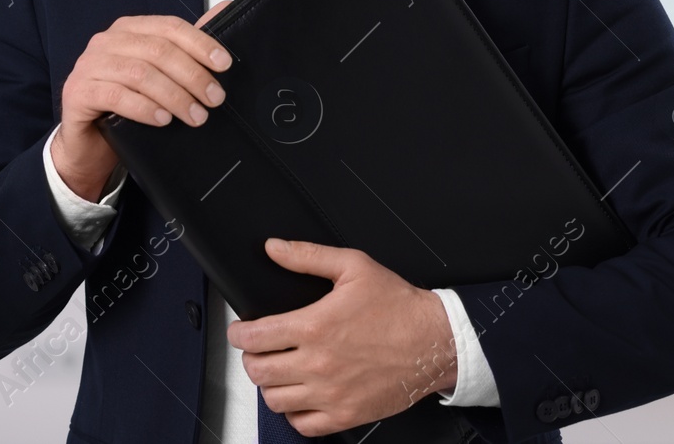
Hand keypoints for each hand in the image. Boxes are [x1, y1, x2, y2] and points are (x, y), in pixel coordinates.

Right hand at [51, 1, 231, 200]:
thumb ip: (186, 47)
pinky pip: (115, 96)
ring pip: (140, 73)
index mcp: (128, 30)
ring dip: (174, 96)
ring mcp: (88, 65)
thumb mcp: (159, 76)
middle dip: (192, 75)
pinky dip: (145, 108)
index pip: (169, 27)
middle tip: (214, 98)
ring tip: (196, 116)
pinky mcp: (77, 92)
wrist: (88, 144)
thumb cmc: (125, 107)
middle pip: (157, 50)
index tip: (223, 64)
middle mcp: (106, 42)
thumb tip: (223, 9)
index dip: (199, 43)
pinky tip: (163, 120)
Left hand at [229, 239, 457, 435]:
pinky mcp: (346, 414)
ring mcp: (331, 393)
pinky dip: (294, 413)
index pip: (254, 338)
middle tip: (256, 350)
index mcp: (314, 326)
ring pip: (275, 400)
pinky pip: (303, 425)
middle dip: (250, 358)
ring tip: (277, 371)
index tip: (240, 332)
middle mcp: (318, 363)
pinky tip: (299, 396)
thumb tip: (275, 248)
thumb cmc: (398, 306)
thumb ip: (308, 256)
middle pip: (258, 371)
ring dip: (269, 385)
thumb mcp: (353, 266)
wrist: (435, 341)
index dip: (238, 334)